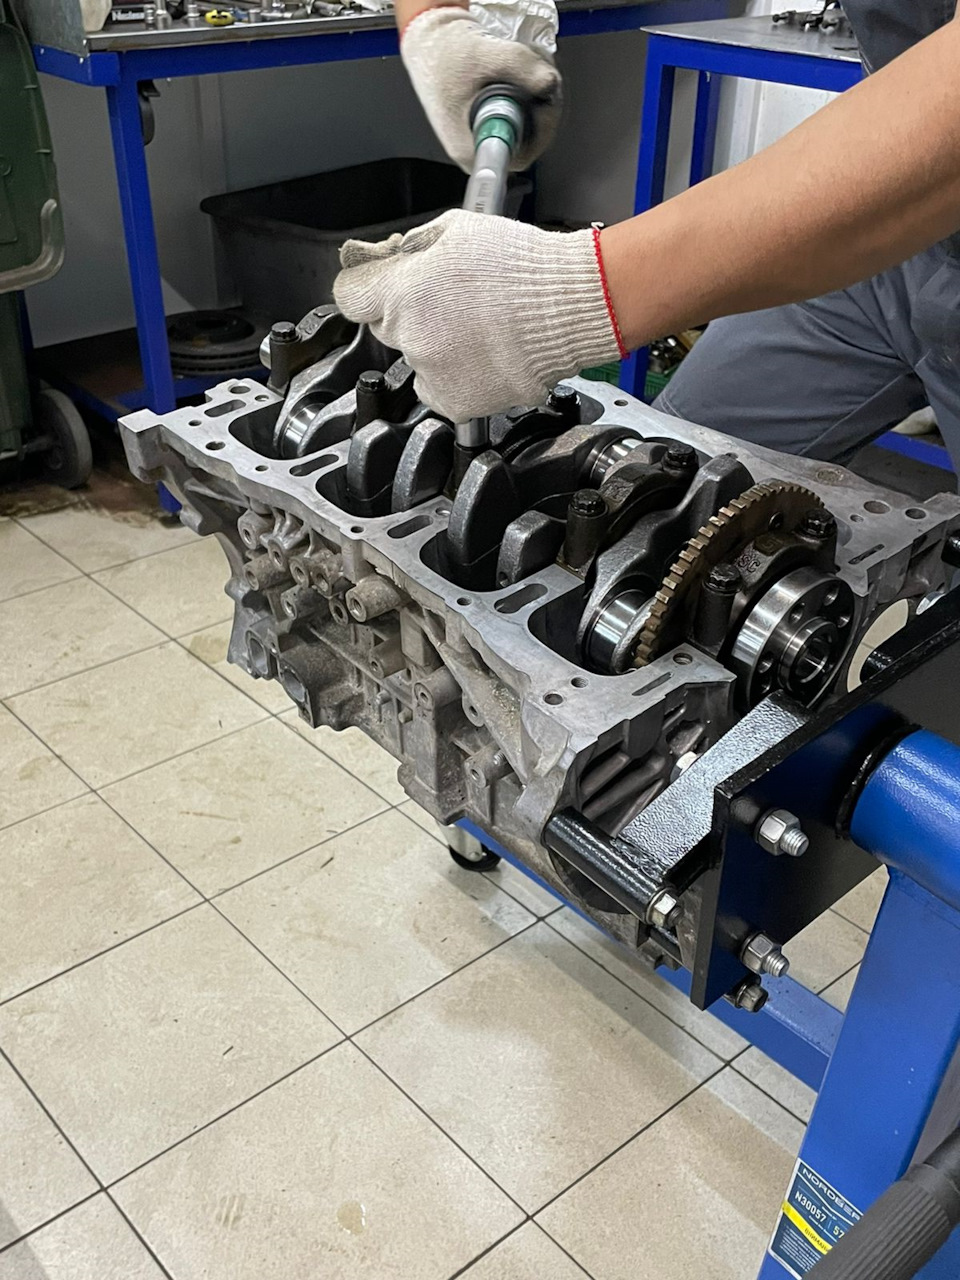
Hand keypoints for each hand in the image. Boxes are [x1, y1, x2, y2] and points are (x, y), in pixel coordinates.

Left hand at [333, 209, 623, 421]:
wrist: (568, 309)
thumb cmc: (523, 267)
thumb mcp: (456, 229)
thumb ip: (411, 247)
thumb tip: (387, 257)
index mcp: (402, 291)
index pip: (349, 295)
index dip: (365, 285)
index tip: (377, 284)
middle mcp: (410, 337)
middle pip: (385, 327)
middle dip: (408, 313)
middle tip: (450, 302)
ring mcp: (431, 374)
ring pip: (415, 359)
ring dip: (435, 345)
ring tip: (477, 328)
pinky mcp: (454, 402)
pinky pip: (436, 388)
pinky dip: (452, 376)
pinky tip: (480, 354)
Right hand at [401, 6, 561, 171]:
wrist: (429, 42)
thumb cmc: (443, 54)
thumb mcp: (483, 54)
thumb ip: (521, 65)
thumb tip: (551, 82)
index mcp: (470, 148)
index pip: (521, 155)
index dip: (543, 127)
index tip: (544, 98)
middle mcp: (476, 150)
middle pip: (528, 142)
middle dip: (543, 106)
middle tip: (541, 75)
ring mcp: (483, 139)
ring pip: (527, 129)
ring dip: (538, 97)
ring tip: (529, 69)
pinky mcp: (489, 126)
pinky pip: (520, 119)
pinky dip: (529, 95)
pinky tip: (523, 75)